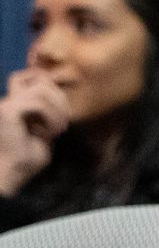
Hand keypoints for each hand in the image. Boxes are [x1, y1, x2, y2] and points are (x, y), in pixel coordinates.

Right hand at [0, 69, 67, 196]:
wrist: (14, 173)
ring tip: (59, 129)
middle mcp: (7, 99)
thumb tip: (61, 91)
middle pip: (40, 79)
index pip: (33, 75)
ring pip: (41, 89)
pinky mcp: (7, 111)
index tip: (63, 113)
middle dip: (60, 98)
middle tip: (64, 122)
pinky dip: (51, 116)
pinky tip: (51, 133)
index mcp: (15, 102)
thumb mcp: (45, 127)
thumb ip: (48, 108)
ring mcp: (5, 103)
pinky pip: (37, 103)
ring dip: (58, 109)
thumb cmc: (28, 156)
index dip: (53, 87)